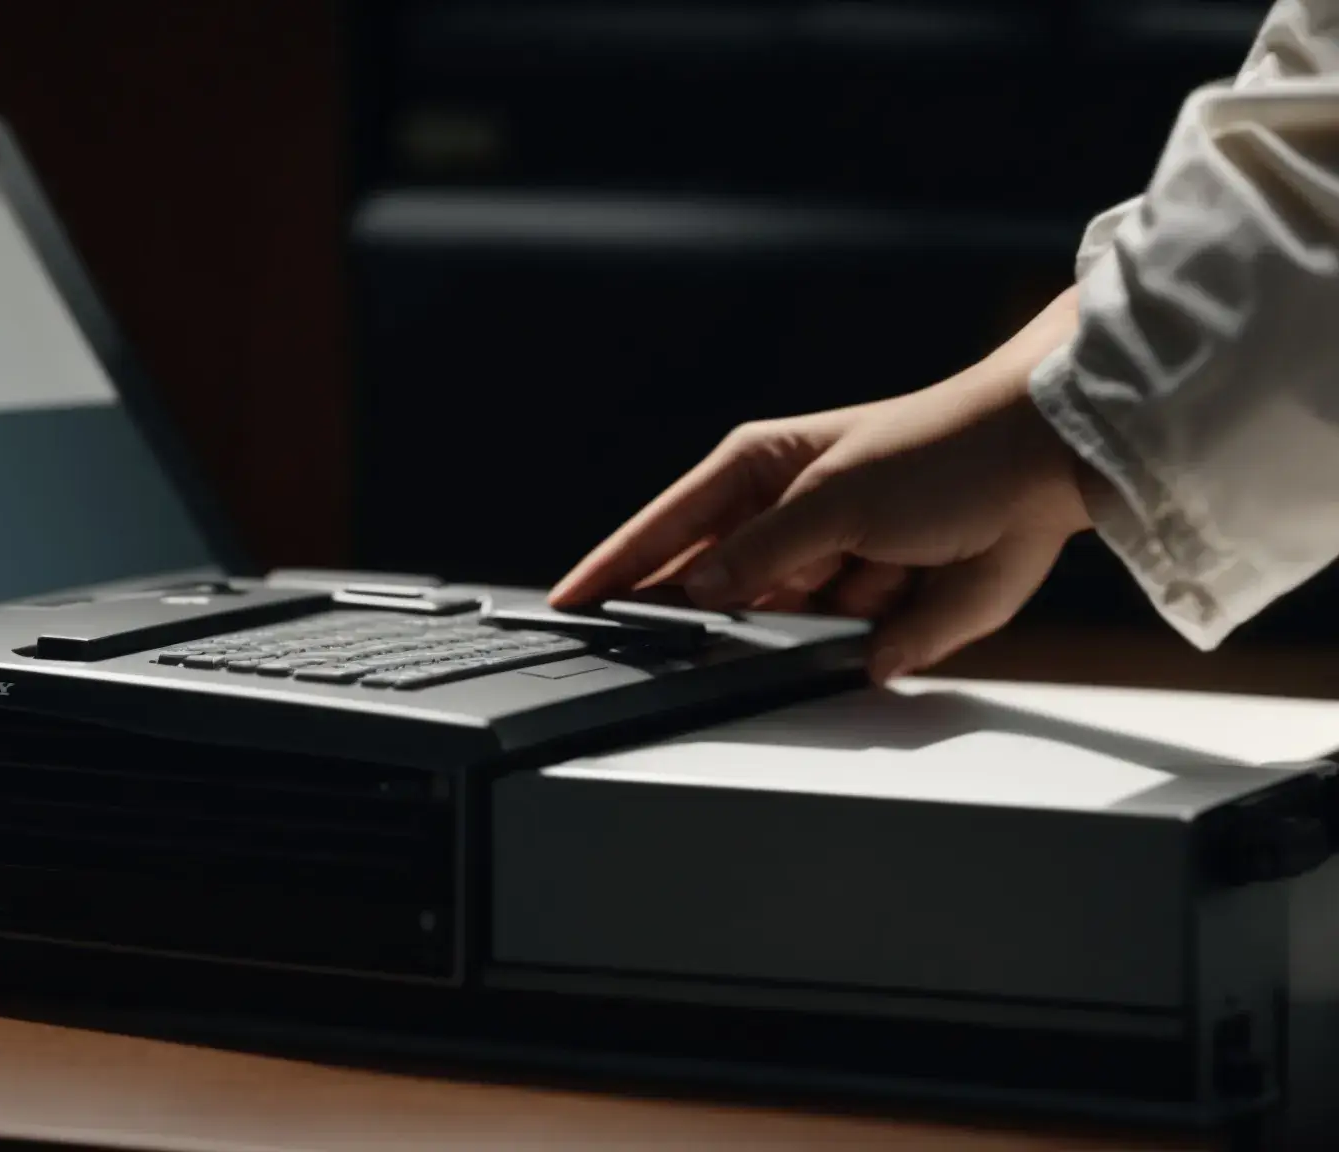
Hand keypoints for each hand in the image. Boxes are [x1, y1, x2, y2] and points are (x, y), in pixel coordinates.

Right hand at [549, 289, 1094, 680]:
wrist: (1047, 458)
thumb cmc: (939, 448)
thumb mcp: (833, 495)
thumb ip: (758, 550)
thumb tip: (696, 589)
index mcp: (759, 474)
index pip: (665, 527)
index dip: (614, 568)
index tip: (567, 605)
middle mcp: (791, 522)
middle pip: (718, 585)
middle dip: (705, 614)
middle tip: (665, 648)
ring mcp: (836, 567)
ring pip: (783, 625)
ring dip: (793, 631)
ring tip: (830, 600)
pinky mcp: (885, 609)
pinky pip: (847, 651)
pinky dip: (856, 650)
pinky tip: (880, 621)